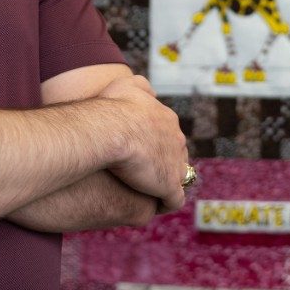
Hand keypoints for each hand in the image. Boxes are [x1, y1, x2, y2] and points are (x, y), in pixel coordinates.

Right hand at [96, 75, 188, 211]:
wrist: (111, 130)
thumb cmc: (112, 107)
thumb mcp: (126, 84)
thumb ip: (140, 85)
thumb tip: (150, 90)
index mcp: (166, 119)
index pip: (167, 133)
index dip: (154, 143)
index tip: (140, 150)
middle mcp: (176, 140)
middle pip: (175, 153)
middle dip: (163, 162)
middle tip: (142, 171)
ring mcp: (175, 163)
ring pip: (178, 176)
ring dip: (165, 182)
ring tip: (147, 190)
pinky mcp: (170, 185)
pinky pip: (173, 199)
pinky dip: (164, 202)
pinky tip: (151, 204)